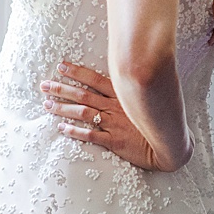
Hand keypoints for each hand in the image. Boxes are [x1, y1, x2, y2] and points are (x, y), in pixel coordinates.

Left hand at [42, 62, 171, 170]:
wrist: (169, 146)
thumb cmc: (160, 122)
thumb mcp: (149, 99)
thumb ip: (134, 89)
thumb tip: (126, 74)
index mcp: (123, 96)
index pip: (95, 80)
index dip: (77, 73)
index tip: (61, 67)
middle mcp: (116, 107)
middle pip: (83, 95)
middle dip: (62, 89)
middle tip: (44, 85)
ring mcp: (114, 124)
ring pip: (83, 113)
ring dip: (63, 108)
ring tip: (47, 105)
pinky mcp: (114, 141)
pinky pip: (91, 135)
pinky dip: (75, 131)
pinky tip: (62, 128)